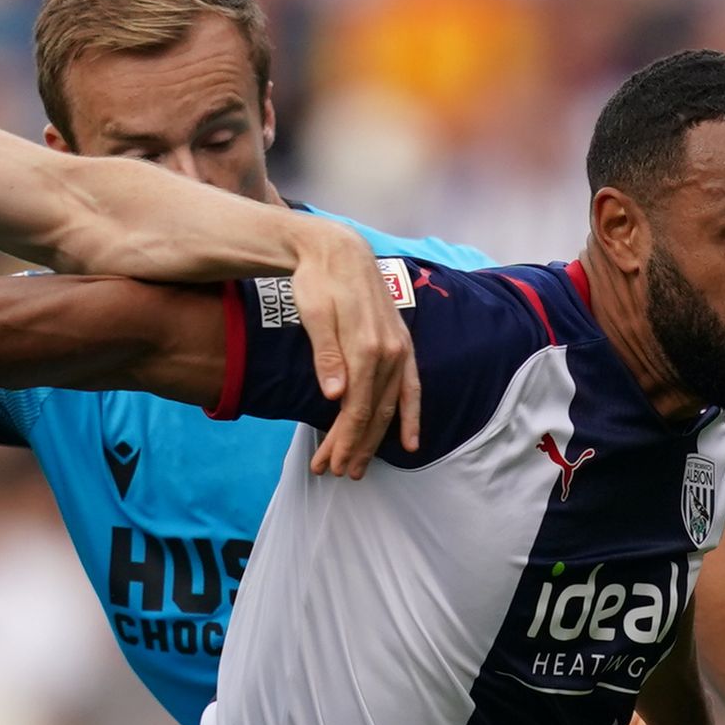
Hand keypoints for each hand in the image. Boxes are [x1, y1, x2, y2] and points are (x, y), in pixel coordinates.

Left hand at [286, 221, 419, 477]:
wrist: (339, 250)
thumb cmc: (318, 281)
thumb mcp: (313, 313)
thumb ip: (326, 355)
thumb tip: (335, 396)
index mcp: (367, 348)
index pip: (356, 409)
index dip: (344, 441)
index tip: (329, 465)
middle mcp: (390, 352)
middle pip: (372, 413)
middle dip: (356, 448)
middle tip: (337, 474)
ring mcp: (399, 349)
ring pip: (388, 406)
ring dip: (374, 439)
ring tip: (359, 466)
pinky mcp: (401, 345)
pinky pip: (411, 388)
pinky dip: (410, 416)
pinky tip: (410, 442)